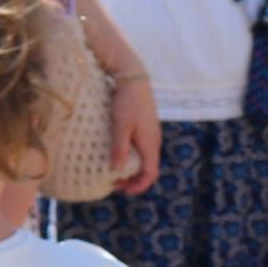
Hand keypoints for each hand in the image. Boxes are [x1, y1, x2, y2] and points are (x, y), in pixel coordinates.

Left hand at [107, 70, 161, 197]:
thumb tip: (117, 170)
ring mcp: (151, 134)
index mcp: (150, 144)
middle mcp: (154, 141)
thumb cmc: (126, 101)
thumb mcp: (120, 126)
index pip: (150, 174)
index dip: (138, 186)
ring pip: (145, 158)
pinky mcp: (146, 127)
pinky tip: (118, 153)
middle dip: (132, 179)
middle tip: (113, 182)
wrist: (134, 77)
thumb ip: (119, 148)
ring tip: (113, 170)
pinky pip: (142, 148)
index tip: (122, 189)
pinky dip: (132, 157)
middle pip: (148, 168)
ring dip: (131, 168)